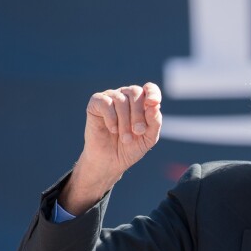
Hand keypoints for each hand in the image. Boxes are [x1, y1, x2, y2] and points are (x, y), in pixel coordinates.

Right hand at [61, 82, 162, 213]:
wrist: (109, 162)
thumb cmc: (130, 148)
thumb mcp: (148, 138)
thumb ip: (154, 122)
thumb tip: (155, 106)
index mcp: (141, 102)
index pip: (149, 88)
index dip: (153, 93)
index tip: (153, 103)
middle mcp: (125, 96)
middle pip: (135, 92)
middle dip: (138, 114)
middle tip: (138, 132)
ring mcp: (110, 97)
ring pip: (121, 99)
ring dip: (125, 121)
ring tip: (125, 138)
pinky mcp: (96, 103)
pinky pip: (106, 103)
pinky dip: (111, 118)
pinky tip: (113, 130)